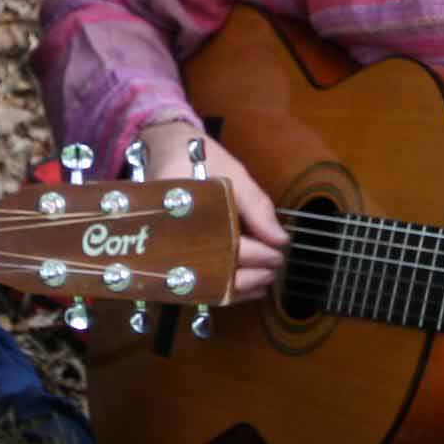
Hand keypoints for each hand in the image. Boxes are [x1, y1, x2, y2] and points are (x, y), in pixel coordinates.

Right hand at [138, 120, 287, 298]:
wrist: (163, 152)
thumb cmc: (198, 159)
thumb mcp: (232, 174)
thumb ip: (257, 207)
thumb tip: (280, 240)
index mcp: (186, 212)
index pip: (227, 245)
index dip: (258, 254)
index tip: (279, 253)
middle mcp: (171, 238)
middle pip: (217, 273)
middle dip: (252, 275)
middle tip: (275, 269)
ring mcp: (167, 253)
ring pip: (208, 286)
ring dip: (242, 288)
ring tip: (265, 280)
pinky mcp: (169, 262)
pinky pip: (199, 286)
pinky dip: (226, 290)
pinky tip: (247, 288)